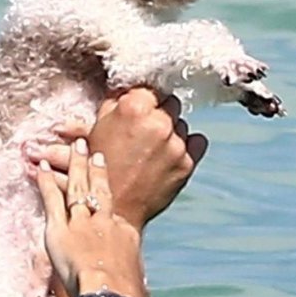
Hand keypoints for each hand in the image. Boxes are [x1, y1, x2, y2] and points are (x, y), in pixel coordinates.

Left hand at [36, 141, 147, 296]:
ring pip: (78, 187)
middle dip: (95, 167)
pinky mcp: (60, 229)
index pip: (118, 212)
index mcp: (126, 234)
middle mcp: (105, 221)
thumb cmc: (127, 295)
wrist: (109, 293)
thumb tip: (142, 294)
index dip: (112, 195)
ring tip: (74, 146)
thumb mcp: (139, 285)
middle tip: (92, 150)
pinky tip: (40, 167)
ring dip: (75, 165)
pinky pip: (52, 199)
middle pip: (100, 188)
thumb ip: (137, 282)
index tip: (109, 185)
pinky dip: (45, 182)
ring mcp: (82, 222)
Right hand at [84, 88, 206, 227]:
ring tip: (153, 148)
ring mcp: (176, 144)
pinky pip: (197, 142)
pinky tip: (171, 154)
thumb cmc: (100, 168)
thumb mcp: (97, 128)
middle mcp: (159, 123)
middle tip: (145, 129)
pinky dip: (188, 146)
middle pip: (170, 103)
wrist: (114, 208)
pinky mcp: (187, 162)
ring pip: (182, 124)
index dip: (144, 99)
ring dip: (172, 131)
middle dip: (159, 113)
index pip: (150, 88)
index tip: (140, 108)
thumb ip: (115, 103)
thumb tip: (126, 89)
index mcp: (135, 108)